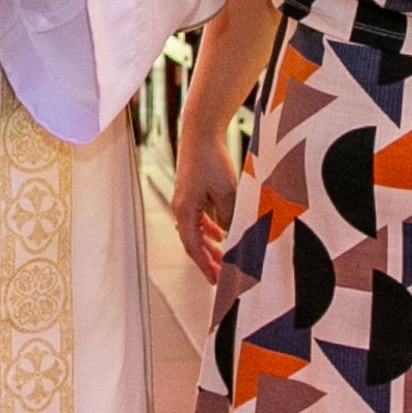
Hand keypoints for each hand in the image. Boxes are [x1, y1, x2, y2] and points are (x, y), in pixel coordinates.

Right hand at [172, 118, 236, 280]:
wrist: (201, 131)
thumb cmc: (212, 160)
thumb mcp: (227, 193)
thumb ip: (229, 218)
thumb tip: (230, 235)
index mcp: (185, 210)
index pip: (192, 246)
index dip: (204, 265)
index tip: (216, 280)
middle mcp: (181, 206)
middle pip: (192, 241)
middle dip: (208, 259)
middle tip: (222, 276)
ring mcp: (185, 198)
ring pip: (196, 230)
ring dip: (209, 245)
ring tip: (223, 258)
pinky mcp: (191, 189)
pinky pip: (198, 217)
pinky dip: (208, 228)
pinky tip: (220, 233)